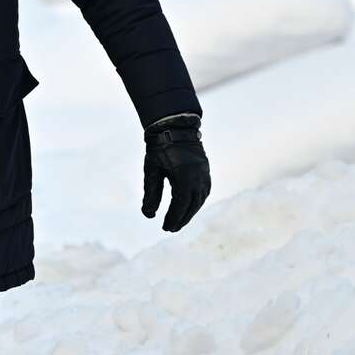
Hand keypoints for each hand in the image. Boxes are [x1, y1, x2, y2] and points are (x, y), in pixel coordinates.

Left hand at [141, 115, 210, 232]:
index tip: (165, 228)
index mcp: (184, 176)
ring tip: (179, 220)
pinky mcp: (205, 170)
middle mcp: (198, 176)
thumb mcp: (152, 170)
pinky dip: (197, 201)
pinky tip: (190, 206)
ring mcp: (204, 173)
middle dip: (182, 218)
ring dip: (190, 211)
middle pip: (192, 205)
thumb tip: (148, 215)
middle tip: (171, 228)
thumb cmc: (160, 147)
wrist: (175, 126)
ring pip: (200, 199)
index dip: (173, 218)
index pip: (180, 204)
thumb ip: (151, 193)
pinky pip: (204, 191)